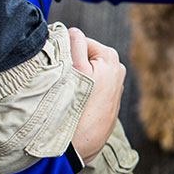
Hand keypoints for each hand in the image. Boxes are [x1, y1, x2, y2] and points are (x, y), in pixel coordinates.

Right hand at [68, 27, 125, 163]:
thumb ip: (74, 43)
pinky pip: (90, 87)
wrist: (84, 143)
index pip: (79, 41)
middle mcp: (117, 68)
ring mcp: (115, 85)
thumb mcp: (75, 68)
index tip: (56, 63)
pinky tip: (75, 102)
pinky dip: (81, 90)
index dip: (65, 50)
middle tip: (61, 80)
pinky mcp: (109, 101)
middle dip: (71, 64)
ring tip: (68, 92)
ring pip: (86, 72)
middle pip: (84, 56)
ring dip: (75, 78)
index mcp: (110, 57)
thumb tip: (71, 30)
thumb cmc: (80, 104)